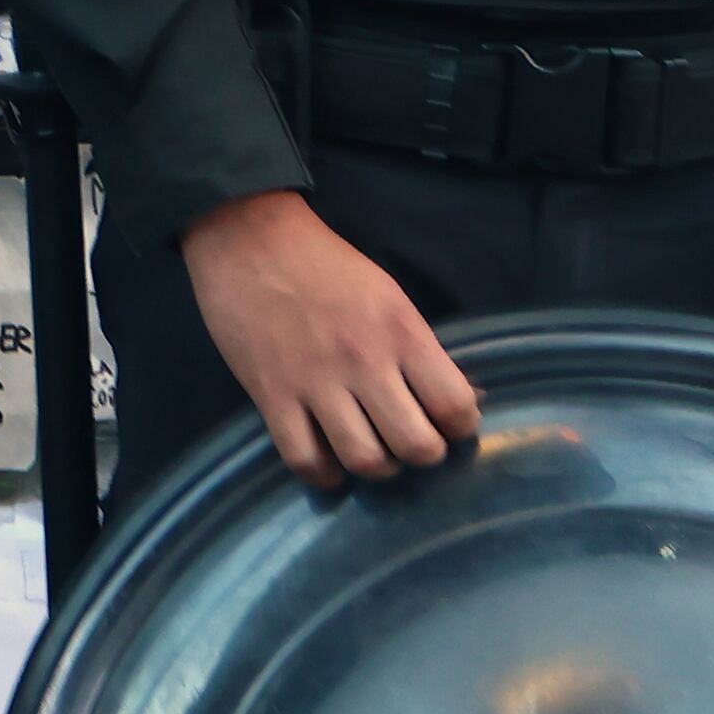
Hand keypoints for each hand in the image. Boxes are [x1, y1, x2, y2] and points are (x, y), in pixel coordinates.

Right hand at [179, 189, 484, 487]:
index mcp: (401, 331)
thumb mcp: (389, 296)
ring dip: (377, 467)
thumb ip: (421, 349)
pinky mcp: (271, 395)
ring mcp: (315, 382)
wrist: (248, 239)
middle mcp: (364, 362)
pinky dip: (324, 474)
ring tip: (372, 452)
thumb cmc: (326, 265)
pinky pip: (305, 459)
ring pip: (365, 460)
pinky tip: (329, 462)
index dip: (459, 425)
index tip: (445, 421)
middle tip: (408, 439)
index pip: (455, 406)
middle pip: (416, 446)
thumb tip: (464, 400)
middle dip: (422, 453)